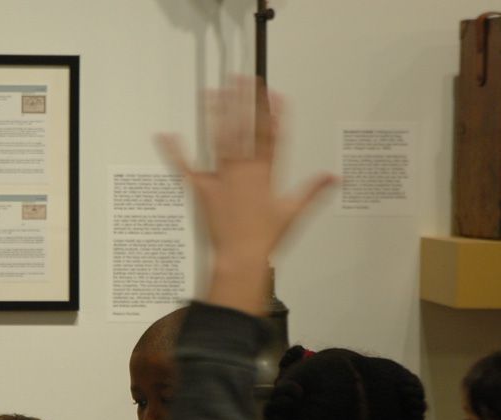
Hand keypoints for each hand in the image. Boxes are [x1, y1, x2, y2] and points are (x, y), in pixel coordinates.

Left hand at [158, 77, 334, 314]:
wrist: (239, 260)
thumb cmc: (265, 240)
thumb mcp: (294, 213)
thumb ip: (313, 190)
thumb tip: (335, 177)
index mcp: (265, 174)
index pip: (270, 136)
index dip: (272, 113)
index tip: (273, 93)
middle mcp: (242, 171)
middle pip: (243, 130)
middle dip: (243, 103)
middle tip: (241, 78)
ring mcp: (220, 179)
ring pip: (218, 140)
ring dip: (216, 115)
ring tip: (214, 92)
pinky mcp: (201, 190)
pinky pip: (185, 168)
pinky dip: (174, 152)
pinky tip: (166, 135)